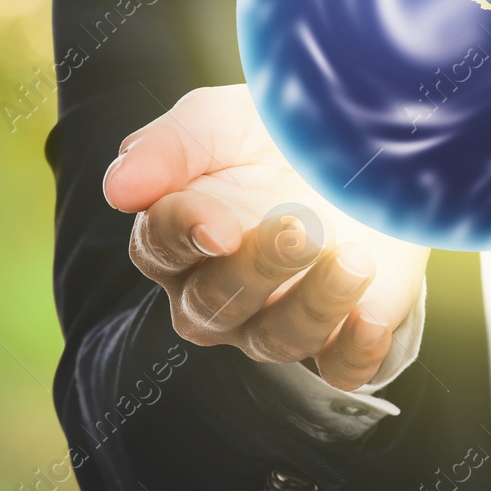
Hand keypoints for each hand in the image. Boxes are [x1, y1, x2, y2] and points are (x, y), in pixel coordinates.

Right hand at [104, 85, 428, 390]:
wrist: (365, 148)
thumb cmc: (275, 136)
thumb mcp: (221, 121)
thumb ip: (168, 148)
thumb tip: (119, 188)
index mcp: (181, 237)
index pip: (161, 248)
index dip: (187, 237)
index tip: (222, 226)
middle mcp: (221, 291)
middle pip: (217, 303)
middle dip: (258, 268)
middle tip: (300, 227)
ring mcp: (280, 319)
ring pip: (278, 339)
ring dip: (315, 304)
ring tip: (354, 260)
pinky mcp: (342, 336)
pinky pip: (341, 369)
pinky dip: (356, 351)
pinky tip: (371, 317)